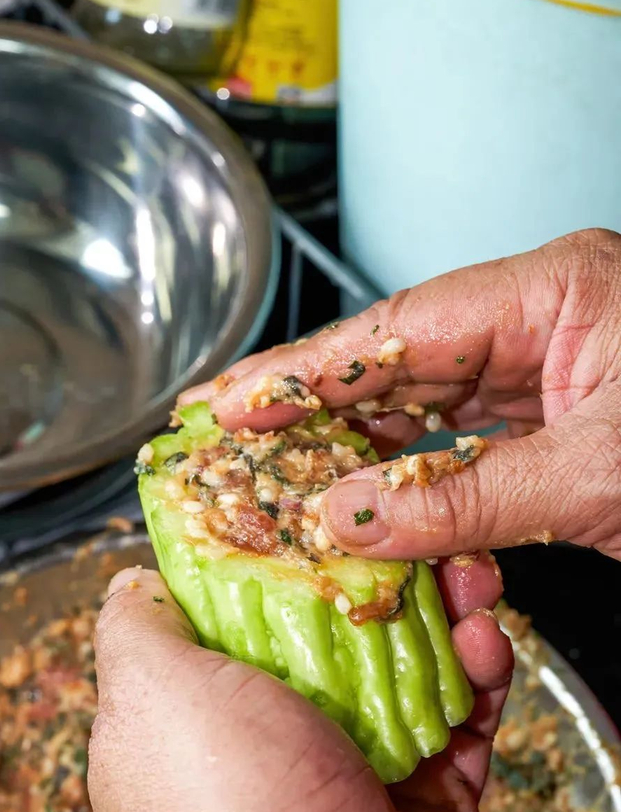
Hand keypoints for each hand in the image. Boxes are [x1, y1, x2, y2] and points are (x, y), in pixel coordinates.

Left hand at [89, 564, 517, 811]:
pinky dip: (476, 675)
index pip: (218, 620)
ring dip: (436, 617)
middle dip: (365, 582)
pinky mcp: (423, 800)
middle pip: (318, 634)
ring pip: (397, 667)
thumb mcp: (151, 695)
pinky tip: (485, 639)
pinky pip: (455, 718)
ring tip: (464, 579)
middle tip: (402, 541)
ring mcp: (346, 778)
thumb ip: (133, 627)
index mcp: (186, 730)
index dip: (258, 560)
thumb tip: (132, 579)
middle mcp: (262, 754)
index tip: (299, 512)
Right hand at [183, 227, 620, 562]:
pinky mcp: (556, 420)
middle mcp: (541, 319)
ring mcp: (547, 369)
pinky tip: (364, 499)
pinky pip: (462, 444)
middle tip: (228, 440)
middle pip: (397, 360)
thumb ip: (468, 499)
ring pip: (423, 405)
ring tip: (277, 477)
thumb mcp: (600, 476)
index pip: (399, 326)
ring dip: (354, 448)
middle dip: (312, 405)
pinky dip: (412, 479)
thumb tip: (351, 522)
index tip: (231, 401)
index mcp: (555, 290)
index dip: (305, 370)